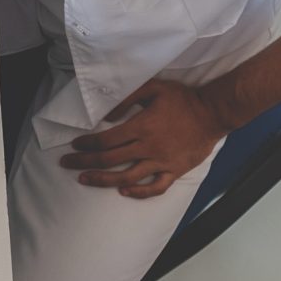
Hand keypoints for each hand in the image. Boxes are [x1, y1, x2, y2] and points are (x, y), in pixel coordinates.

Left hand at [61, 77, 224, 197]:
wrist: (214, 113)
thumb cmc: (183, 99)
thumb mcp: (154, 88)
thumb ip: (129, 98)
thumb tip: (108, 115)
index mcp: (141, 127)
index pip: (106, 140)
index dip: (87, 145)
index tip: (75, 146)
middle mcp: (148, 147)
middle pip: (110, 160)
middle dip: (85, 163)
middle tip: (67, 164)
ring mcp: (161, 162)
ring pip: (127, 177)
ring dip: (103, 180)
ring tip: (85, 180)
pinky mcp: (174, 171)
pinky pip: (155, 187)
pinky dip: (139, 192)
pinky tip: (124, 192)